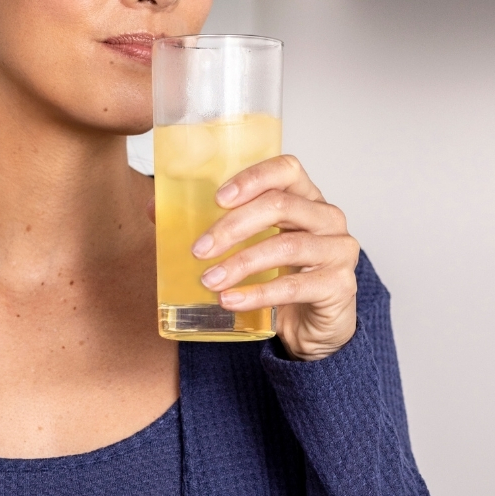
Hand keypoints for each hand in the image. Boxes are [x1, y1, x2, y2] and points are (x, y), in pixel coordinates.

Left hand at [190, 155, 359, 360]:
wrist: (315, 326)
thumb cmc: (283, 276)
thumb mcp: (250, 247)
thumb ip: (211, 225)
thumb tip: (155, 209)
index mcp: (307, 197)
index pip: (286, 169)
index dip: (252, 178)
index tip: (218, 198)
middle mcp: (328, 217)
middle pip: (280, 205)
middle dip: (233, 226)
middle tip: (199, 249)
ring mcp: (338, 250)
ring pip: (286, 246)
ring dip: (240, 263)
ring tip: (209, 280)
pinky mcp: (339, 285)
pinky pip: (293, 286)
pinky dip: (257, 294)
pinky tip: (230, 300)